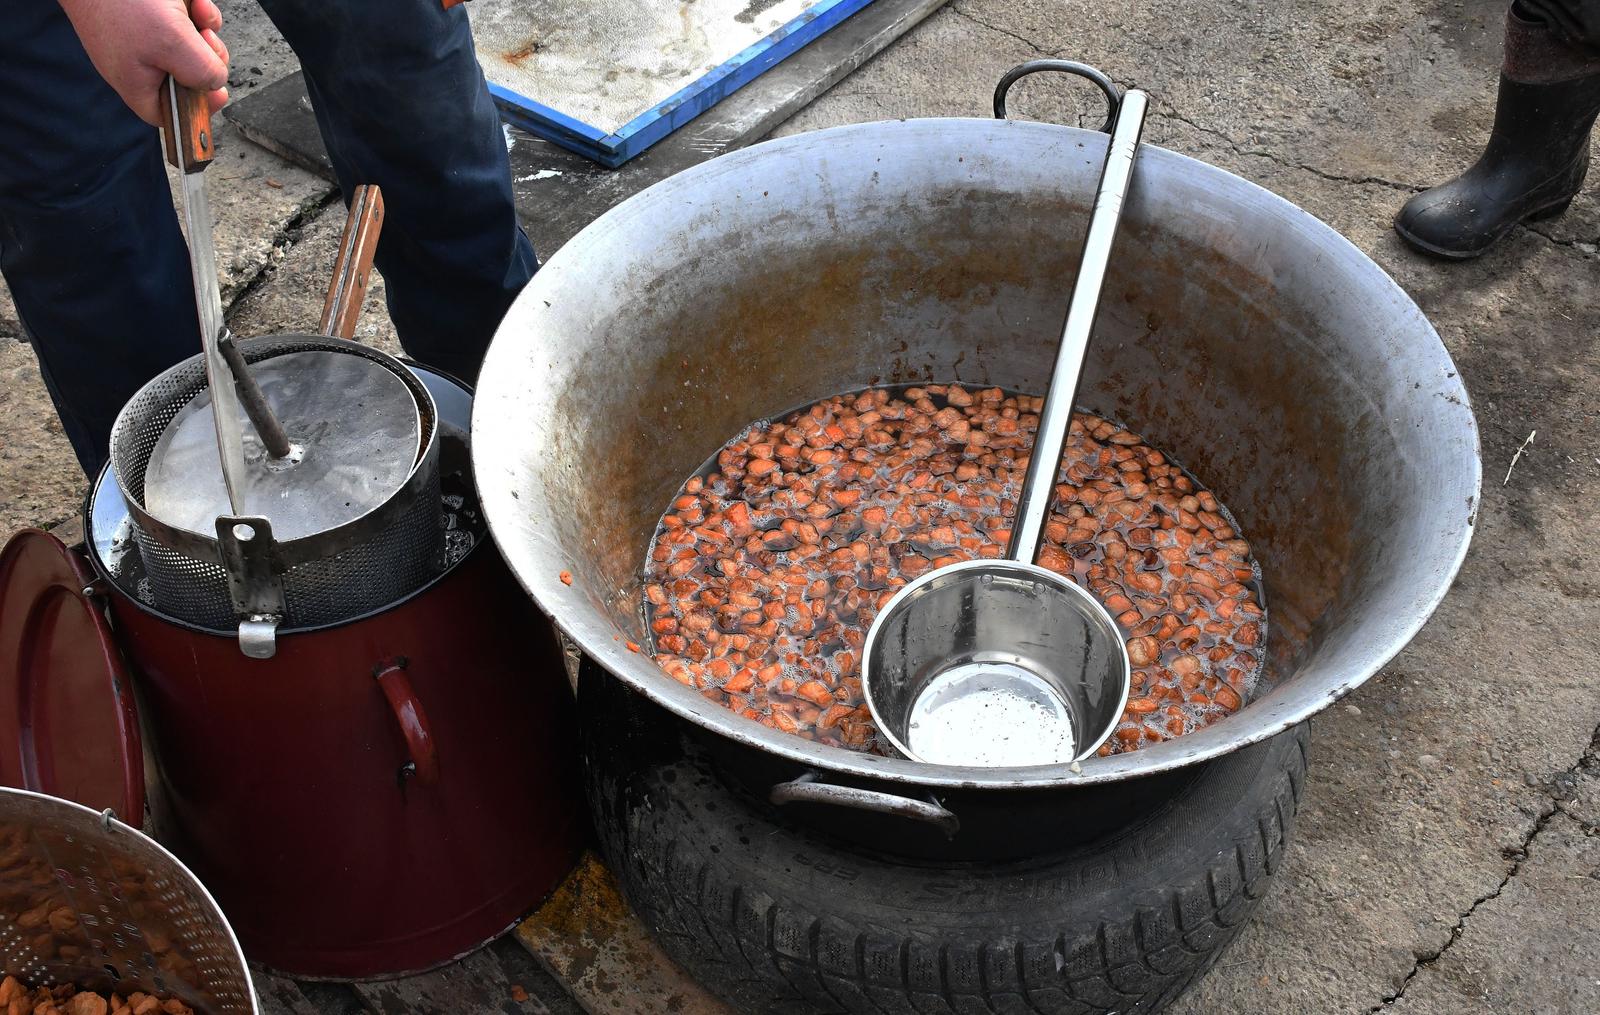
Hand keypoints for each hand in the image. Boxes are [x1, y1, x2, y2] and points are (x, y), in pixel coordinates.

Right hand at [56, 0, 228, 126]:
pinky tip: (191, 0)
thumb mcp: (172, 44)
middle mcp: (140, 65)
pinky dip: (194, 10)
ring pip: (193, 46)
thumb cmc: (121, 2)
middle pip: (190, 78)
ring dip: (204, 27)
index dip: (198, 108)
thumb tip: (215, 84)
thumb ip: (199, 72)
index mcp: (136, 84)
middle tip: (205, 38)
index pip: (170, 115)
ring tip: (194, 10)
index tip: (218, 92)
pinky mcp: (151, 17)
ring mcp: (146, 40)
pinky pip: (186, 21)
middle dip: (207, 56)